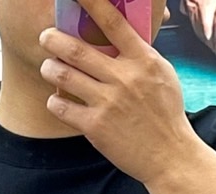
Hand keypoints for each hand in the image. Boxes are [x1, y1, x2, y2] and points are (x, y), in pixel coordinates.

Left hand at [39, 0, 199, 185]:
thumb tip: (121, 34)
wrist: (169, 156)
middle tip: (46, 37)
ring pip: (64, 75)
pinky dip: (55, 100)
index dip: (92, 3)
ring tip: (48, 68)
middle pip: (77, 49)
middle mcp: (123, 78)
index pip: (113, 23)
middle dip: (53, 39)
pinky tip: (57, 100)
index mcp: (142, 60)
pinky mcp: (95, 127)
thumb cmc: (166, 115)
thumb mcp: (162, 75)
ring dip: (49, 68)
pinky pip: (62, 107)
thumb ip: (139, 55)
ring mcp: (108, 103)